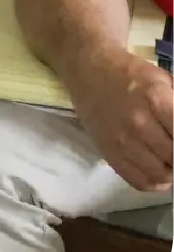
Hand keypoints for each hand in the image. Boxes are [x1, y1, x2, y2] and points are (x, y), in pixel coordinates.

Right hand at [71, 49, 173, 191]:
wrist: (86, 70)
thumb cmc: (129, 73)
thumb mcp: (163, 80)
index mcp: (155, 100)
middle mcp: (139, 123)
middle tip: (173, 144)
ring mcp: (121, 140)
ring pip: (161, 174)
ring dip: (169, 169)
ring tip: (168, 157)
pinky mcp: (108, 152)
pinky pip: (139, 181)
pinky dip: (154, 181)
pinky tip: (158, 170)